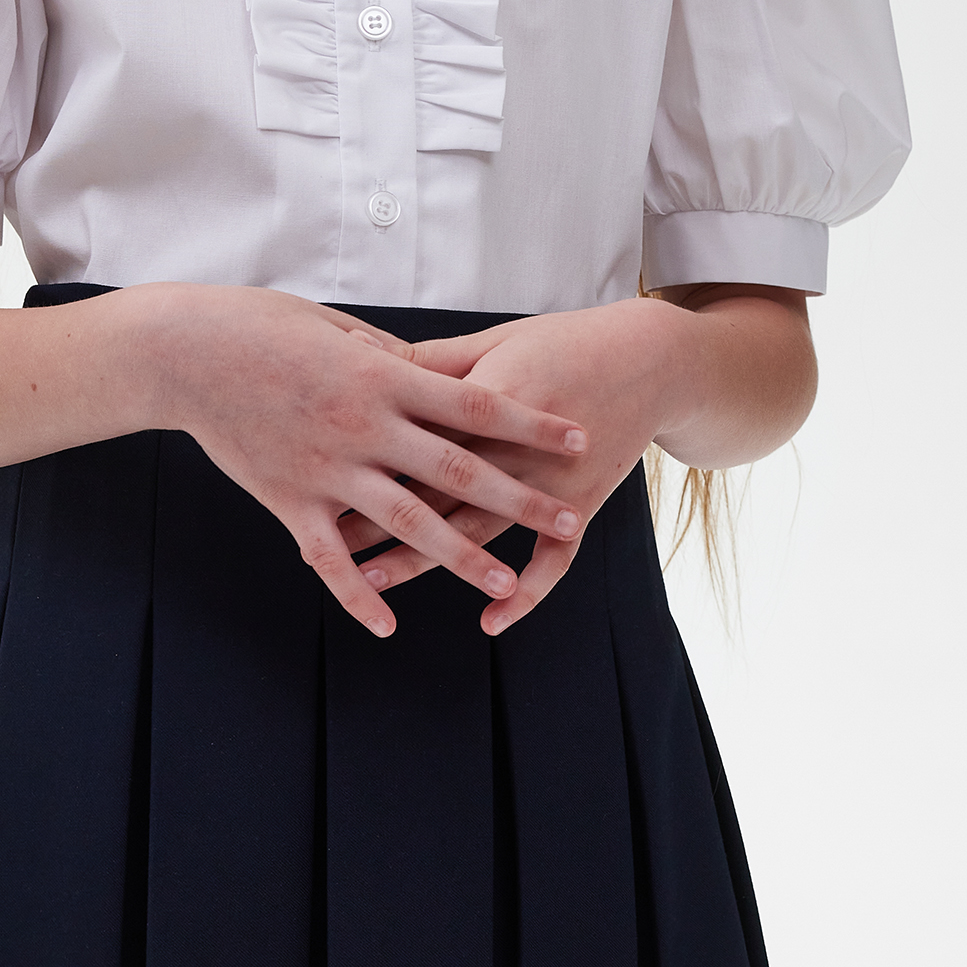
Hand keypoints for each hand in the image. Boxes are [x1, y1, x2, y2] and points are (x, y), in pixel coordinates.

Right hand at [138, 285, 591, 639]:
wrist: (183, 353)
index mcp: (381, 378)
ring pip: (407, 523)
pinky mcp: (288, 501)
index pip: (475, 407)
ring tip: (504, 582)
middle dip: (518, 498)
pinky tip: (390, 624)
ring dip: (460, 556)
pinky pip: (330, 559)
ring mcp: (326, 470)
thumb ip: (389, 357)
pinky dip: (358, 595)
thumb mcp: (335, 327)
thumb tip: (430, 373)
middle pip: (458, 470)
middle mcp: (363, 428)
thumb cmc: (258, 325)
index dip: (531, 424)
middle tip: (568, 518)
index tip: (578, 438)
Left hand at [347, 299, 699, 633]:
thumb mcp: (496, 342)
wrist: (652, 359)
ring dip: (426, 560)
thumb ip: (430, 361)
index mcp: (488, 398)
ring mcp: (551, 482)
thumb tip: (359, 349)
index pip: (415, 433)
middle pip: (433, 488)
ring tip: (374, 582)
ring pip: (479, 530)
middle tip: (325, 541)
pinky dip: (526, 595)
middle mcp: (516, 447)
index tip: (314, 470)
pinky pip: (553, 561)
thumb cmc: (565, 341)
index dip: (365, 455)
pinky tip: (490, 624)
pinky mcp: (582, 505)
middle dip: (376, 516)